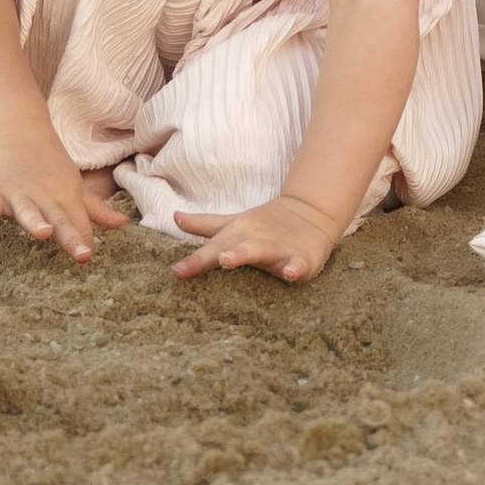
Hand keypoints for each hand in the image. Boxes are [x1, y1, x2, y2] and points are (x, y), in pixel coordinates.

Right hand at [0, 125, 132, 264]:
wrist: (20, 133)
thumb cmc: (51, 167)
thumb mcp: (75, 188)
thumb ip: (95, 210)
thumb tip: (123, 224)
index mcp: (67, 200)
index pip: (78, 225)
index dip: (83, 241)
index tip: (89, 257)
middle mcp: (46, 199)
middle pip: (60, 220)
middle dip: (71, 237)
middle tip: (83, 254)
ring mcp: (20, 195)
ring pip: (28, 212)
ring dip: (36, 223)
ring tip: (44, 234)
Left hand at [169, 191, 348, 285]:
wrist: (310, 210)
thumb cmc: (265, 224)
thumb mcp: (233, 224)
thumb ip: (204, 224)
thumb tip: (174, 217)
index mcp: (236, 236)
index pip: (211, 250)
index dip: (193, 261)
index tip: (175, 271)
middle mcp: (253, 241)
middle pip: (230, 248)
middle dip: (213, 255)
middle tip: (191, 265)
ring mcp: (277, 248)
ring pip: (259, 251)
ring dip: (242, 254)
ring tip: (227, 259)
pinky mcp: (302, 258)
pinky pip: (299, 265)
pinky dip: (295, 269)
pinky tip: (290, 274)